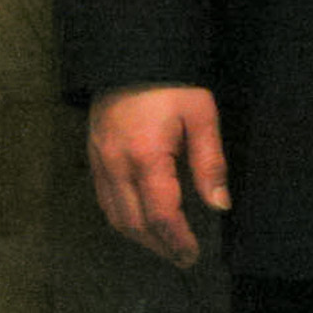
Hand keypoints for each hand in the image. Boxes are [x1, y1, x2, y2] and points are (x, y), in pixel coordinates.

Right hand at [87, 84, 229, 269]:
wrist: (131, 55)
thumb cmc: (173, 82)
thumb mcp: (201, 113)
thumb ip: (210, 160)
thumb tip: (220, 204)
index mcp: (146, 157)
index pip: (160, 214)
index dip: (176, 240)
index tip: (192, 255)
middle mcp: (116, 167)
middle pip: (133, 224)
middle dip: (159, 246)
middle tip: (182, 257)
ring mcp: (99, 165)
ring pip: (115, 217)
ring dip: (139, 238)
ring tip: (165, 246)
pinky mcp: (93, 159)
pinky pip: (105, 202)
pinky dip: (123, 220)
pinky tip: (140, 222)